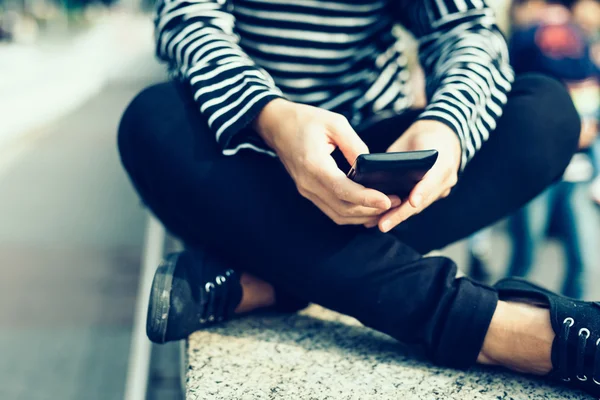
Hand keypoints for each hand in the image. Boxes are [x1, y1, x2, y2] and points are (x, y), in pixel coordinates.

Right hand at [254, 99, 398, 224]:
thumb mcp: (335, 122)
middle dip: (371, 210)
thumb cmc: (305, 120)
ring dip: (363, 216)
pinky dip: (352, 213)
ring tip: (387, 208)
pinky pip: (332, 210)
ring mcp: (307, 191)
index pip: (343, 190)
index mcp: (314, 165)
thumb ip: (354, 145)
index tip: (388, 200)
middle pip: (343, 208)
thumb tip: (371, 165)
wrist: (277, 126)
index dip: (366, 198)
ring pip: (338, 214)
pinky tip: (368, 208)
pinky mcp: (309, 192)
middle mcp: (308, 183)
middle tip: (396, 202)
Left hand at [373, 119, 461, 232]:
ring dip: (399, 217)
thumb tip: (375, 174)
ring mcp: (442, 189)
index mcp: (443, 161)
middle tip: (383, 225)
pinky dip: (401, 212)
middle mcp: (446, 179)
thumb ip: (398, 159)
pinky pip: (418, 205)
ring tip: (379, 225)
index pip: (432, 179)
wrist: (442, 137)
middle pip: (422, 200)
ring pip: (419, 206)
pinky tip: (383, 219)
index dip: (422, 191)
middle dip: (401, 214)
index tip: (412, 202)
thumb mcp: (411, 142)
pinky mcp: (435, 195)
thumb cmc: (423, 137)